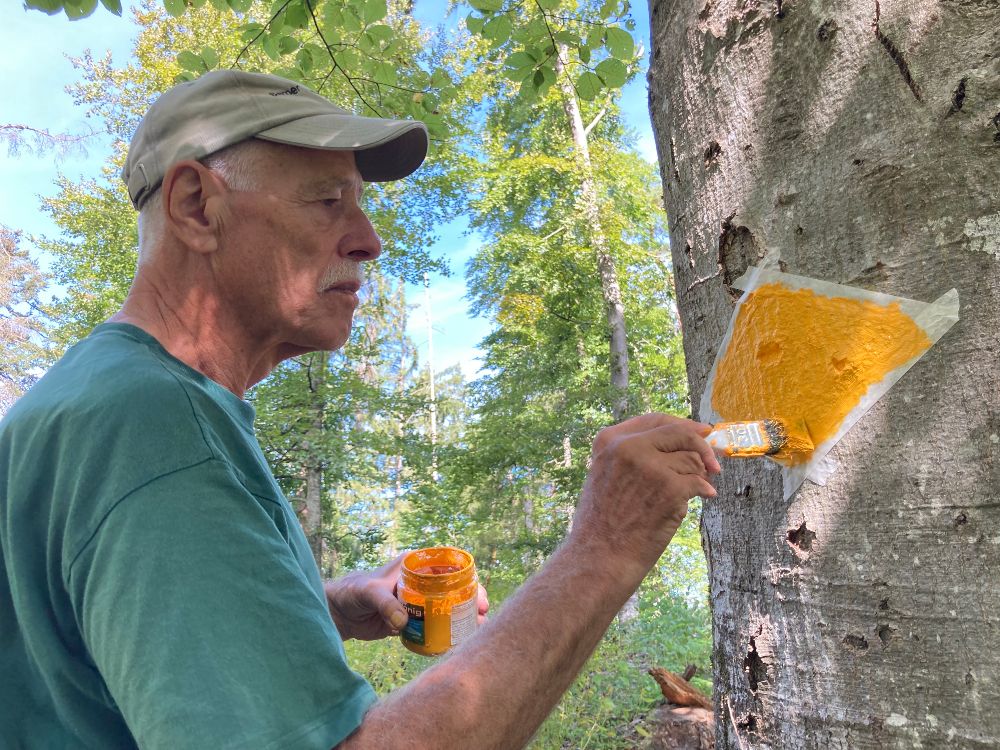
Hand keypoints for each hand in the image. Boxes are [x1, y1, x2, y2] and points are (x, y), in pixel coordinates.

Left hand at [325, 554, 490, 640]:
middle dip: (470, 600)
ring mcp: (416, 602)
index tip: (478, 595)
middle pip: (452, 588)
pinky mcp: (411, 621)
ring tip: (478, 629)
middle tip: (482, 615)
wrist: (338, 613)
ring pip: (446, 608)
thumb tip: (402, 621)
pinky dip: (445, 632)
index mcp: (413, 565)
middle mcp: (419, 581)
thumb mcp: (369, 592)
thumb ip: (385, 603)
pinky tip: (458, 641)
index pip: (447, 567)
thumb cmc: (353, 592)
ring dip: (462, 617)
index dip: (467, 579)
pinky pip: (432, 626)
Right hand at [571, 413, 720, 576]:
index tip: (703, 431)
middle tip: (714, 464)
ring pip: (692, 459)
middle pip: (679, 432)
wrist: (600, 557)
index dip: (684, 424)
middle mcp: (628, 447)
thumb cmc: (603, 524)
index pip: (655, 420)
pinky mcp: (669, 487)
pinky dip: (705, 491)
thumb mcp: (606, 475)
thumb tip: (683, 444)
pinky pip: (700, 482)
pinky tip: (703, 499)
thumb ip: (634, 456)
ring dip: (698, 475)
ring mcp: (649, 466)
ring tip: (691, 493)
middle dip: (702, 446)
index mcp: (610, 441)